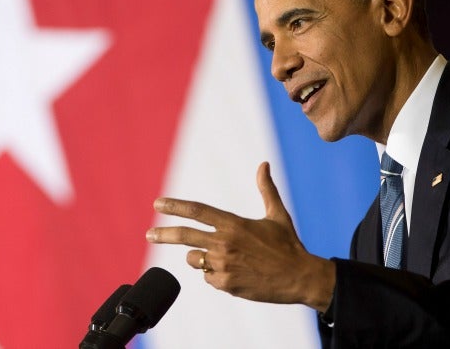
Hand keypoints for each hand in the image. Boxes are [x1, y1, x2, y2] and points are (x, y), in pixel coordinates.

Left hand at [146, 162, 334, 310]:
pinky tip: (237, 274)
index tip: (158, 204)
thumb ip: (266, 189)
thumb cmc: (289, 245)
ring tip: (228, 259)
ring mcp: (224, 265)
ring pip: (196, 260)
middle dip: (163, 234)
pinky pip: (208, 278)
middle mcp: (225, 243)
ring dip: (202, 258)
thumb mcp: (277, 215)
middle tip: (149, 234)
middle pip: (185, 237)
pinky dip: (216, 276)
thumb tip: (264, 164)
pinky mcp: (226, 284)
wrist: (300, 278)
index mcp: (234, 224)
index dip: (176, 206)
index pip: (198, 211)